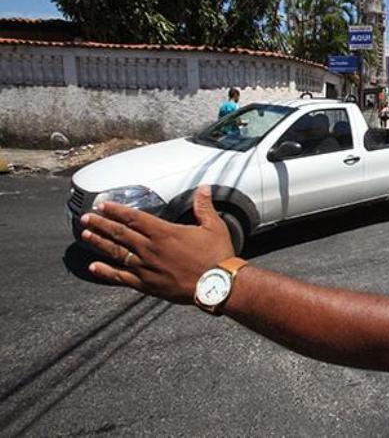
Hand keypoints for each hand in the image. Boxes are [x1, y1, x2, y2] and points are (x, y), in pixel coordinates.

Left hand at [80, 186, 234, 303]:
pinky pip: (121, 277)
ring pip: (116, 252)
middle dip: (100, 224)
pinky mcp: (147, 284)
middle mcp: (150, 249)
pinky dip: (106, 272)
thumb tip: (205, 189)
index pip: (133, 217)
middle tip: (86, 218)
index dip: (116, 210)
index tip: (103, 205)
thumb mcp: (214, 227)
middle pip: (119, 233)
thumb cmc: (217, 257)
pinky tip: (94, 267)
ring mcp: (146, 268)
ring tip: (85, 236)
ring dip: (98, 243)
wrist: (217, 285)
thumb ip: (204, 206)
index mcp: (164, 233)